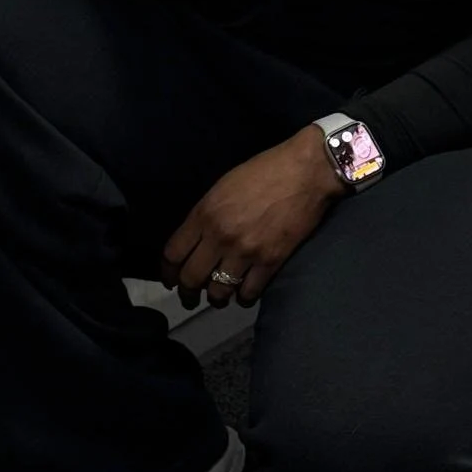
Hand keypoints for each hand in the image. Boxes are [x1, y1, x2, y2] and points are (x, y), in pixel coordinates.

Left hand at [160, 127, 344, 309]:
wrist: (305, 172)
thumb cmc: (263, 172)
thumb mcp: (222, 188)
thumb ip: (205, 216)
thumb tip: (196, 241)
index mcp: (204, 214)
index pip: (173, 253)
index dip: (167, 272)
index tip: (170, 280)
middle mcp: (220, 236)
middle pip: (191, 278)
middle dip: (187, 293)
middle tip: (190, 298)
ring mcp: (245, 251)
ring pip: (219, 291)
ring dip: (216, 299)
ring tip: (218, 299)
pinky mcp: (271, 261)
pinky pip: (249, 292)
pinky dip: (243, 298)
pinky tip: (243, 295)